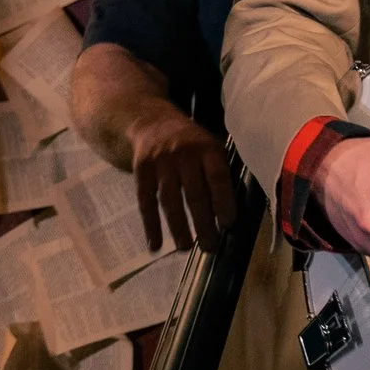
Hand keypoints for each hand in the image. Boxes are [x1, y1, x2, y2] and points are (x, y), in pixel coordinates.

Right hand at [126, 110, 235, 252]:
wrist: (149, 120)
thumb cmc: (189, 142)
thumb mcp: (209, 146)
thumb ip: (217, 174)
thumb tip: (226, 216)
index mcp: (207, 148)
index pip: (217, 177)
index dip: (223, 201)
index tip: (228, 224)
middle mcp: (183, 154)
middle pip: (194, 193)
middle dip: (203, 223)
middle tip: (210, 247)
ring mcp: (160, 162)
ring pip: (170, 200)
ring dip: (178, 227)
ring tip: (186, 248)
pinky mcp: (141, 170)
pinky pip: (146, 201)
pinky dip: (150, 225)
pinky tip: (155, 244)